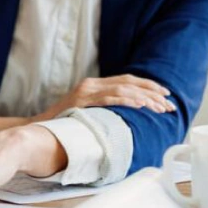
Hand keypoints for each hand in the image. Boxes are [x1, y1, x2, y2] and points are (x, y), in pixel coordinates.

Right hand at [34, 75, 174, 120]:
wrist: (39, 128)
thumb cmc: (63, 124)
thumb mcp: (85, 112)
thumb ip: (102, 109)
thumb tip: (128, 117)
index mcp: (93, 85)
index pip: (126, 80)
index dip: (148, 86)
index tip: (165, 95)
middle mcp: (90, 84)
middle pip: (129, 82)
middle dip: (152, 93)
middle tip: (169, 105)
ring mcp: (85, 91)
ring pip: (123, 89)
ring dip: (145, 98)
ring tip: (160, 108)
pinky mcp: (82, 101)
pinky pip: (110, 98)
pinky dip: (128, 100)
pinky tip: (142, 105)